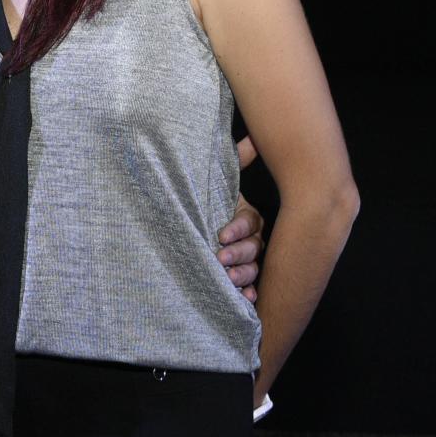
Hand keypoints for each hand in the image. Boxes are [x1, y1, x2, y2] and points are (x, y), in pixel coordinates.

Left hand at [217, 136, 266, 302]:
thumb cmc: (202, 202)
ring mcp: (245, 260)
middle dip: (239, 253)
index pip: (249, 222)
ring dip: (243, 274)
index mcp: (247, 217)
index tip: (221, 234)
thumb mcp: (214, 182)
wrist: (181, 227)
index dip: (238, 228)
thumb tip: (254, 136)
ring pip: (253, 268)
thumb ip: (234, 161)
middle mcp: (250, 239)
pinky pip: (249, 287)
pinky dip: (247, 293)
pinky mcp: (238, 279)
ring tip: (228, 279)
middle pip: (254, 247)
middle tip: (220, 258)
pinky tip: (245, 300)